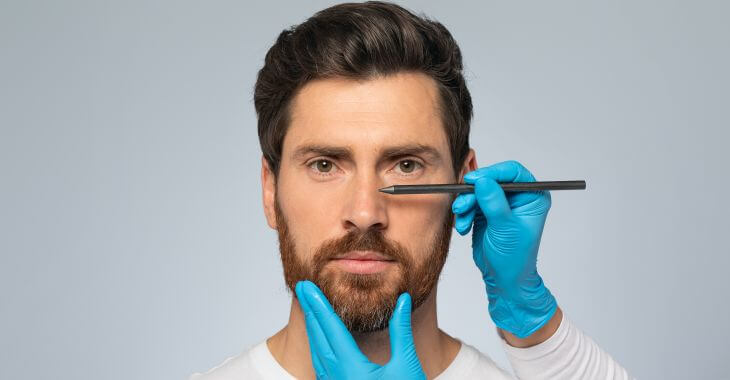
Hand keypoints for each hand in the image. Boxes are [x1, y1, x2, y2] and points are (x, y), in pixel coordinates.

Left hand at [295, 280, 425, 379]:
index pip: (330, 327)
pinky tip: (321, 340)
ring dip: (314, 328)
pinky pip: (321, 365)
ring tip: (311, 308)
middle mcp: (336, 378)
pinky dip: (319, 346)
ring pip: (317, 352)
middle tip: (303, 289)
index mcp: (351, 368)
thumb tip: (402, 300)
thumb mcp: (406, 365)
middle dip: (311, 310)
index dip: (318, 304)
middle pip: (318, 337)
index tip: (307, 286)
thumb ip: (401, 331)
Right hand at [451, 160, 557, 337]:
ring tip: (462, 221)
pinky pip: (470, 203)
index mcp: (532, 196)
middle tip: (462, 205)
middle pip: (490, 180)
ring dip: (465, 205)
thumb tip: (483, 180)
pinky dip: (463, 214)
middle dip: (473, 193)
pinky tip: (463, 228)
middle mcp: (517, 197)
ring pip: (477, 191)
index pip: (512, 172)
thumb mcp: (505, 228)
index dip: (492, 173)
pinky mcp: (486, 211)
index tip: (474, 180)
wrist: (503, 278)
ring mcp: (500, 203)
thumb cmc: (514, 257)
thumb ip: (494, 203)